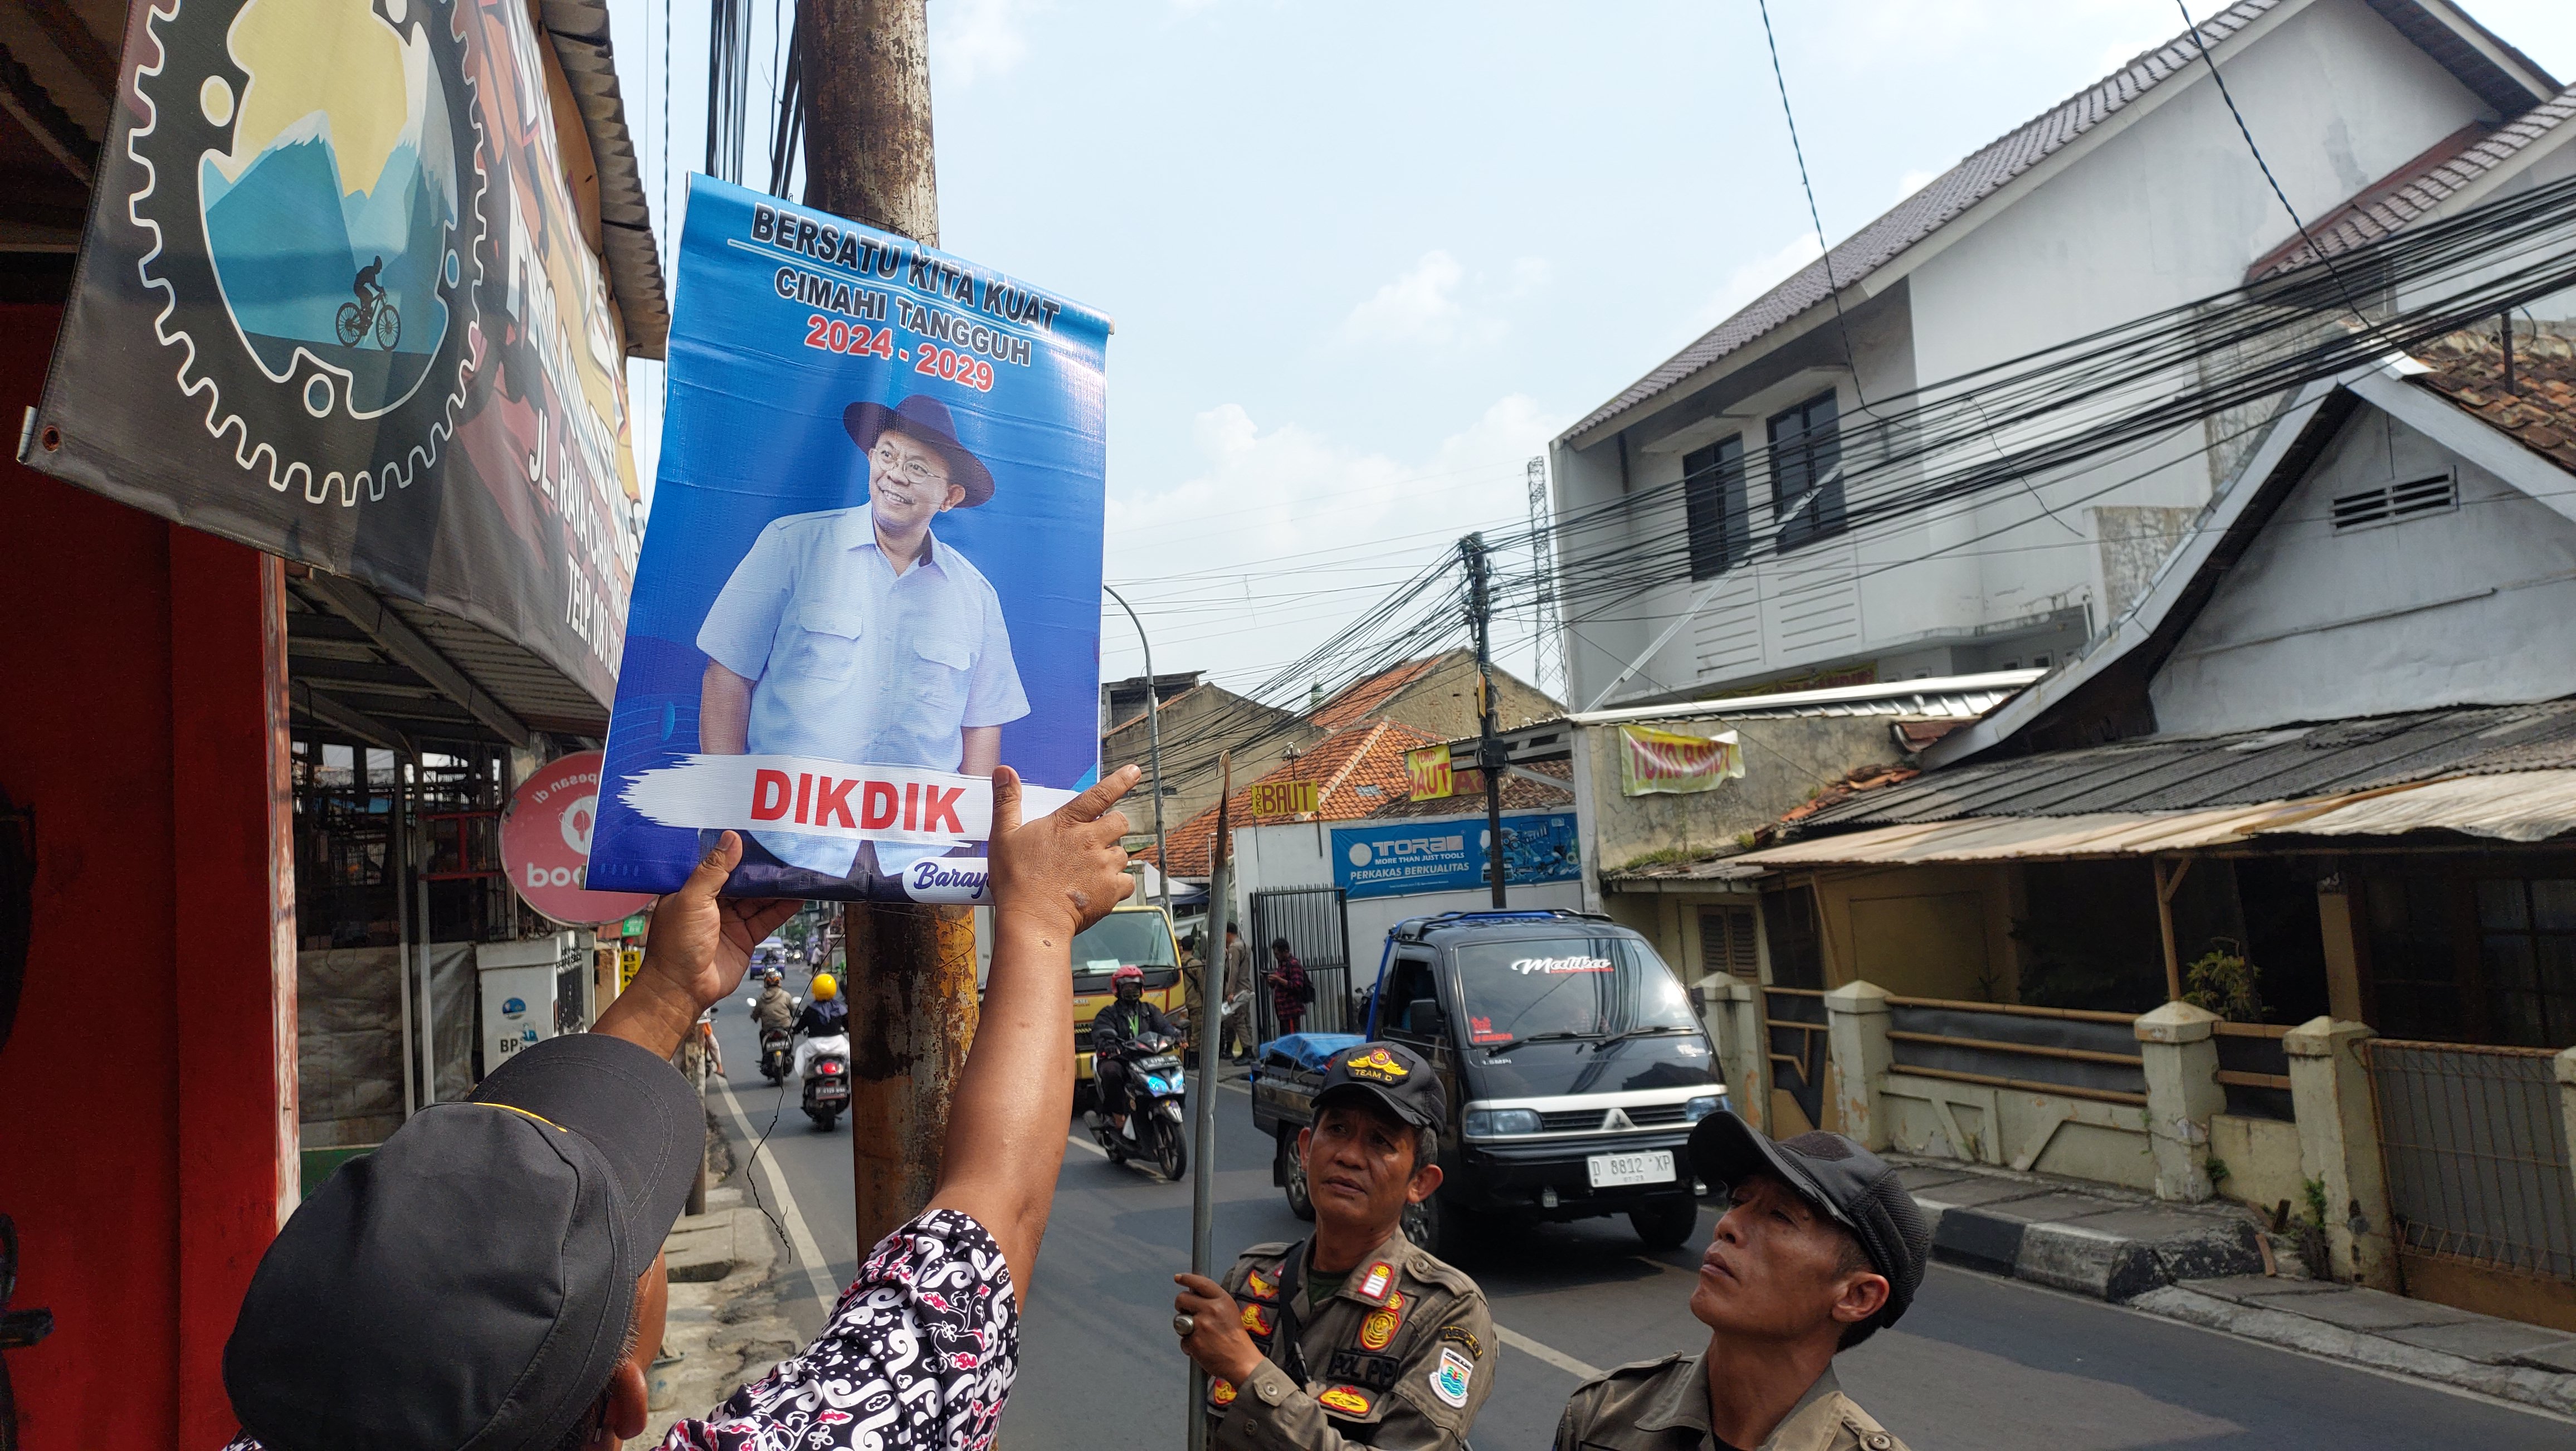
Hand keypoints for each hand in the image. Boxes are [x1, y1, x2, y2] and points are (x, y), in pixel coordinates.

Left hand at [595, 832, 797, 1057]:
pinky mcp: (745, 938)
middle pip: (743, 880)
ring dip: (776, 886)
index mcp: (693, 889)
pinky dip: (783, 908)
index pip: (717, 864)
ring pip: (758, 898)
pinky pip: (767, 918)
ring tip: (797, 868)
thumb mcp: (692, 899)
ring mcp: (730, 921)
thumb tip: (731, 839)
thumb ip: (713, 870)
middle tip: (784, 849)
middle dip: (762, 867)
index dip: (736, 851)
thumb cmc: (677, 944)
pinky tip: (798, 895)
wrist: (683, 989)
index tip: (756, 834)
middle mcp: (712, 903)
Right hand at [988, 764, 1136, 939]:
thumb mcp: (1003, 836)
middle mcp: (1090, 840)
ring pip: (1123, 853)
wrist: (1032, 920)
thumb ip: (1007, 801)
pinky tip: (1099, 889)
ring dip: (1111, 858)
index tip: (1135, 771)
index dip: (1120, 781)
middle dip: (1113, 826)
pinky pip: (1128, 881)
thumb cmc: (1015, 879)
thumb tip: (1003, 770)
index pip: (1100, 794)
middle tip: (1095, 840)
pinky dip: (1118, 884)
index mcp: (1067, 823)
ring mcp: (1104, 866)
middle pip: (1120, 822)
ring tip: (1088, 871)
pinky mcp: (1111, 890)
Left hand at [1173, 1273, 1265, 1384]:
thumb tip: (1194, 1293)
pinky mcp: (1194, 1341)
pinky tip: (1202, 1348)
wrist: (1242, 1362)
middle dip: (1181, 1305)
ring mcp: (1201, 1325)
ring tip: (1200, 1335)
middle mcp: (1211, 1309)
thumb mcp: (1230, 1311)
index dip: (1187, 1278)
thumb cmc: (1236, 1338)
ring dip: (1184, 1327)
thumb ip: (1213, 1301)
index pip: (1200, 1282)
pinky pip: (1183, 1340)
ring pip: (1179, 1320)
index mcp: (1222, 1300)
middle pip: (1182, 1298)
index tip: (1179, 1278)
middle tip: (1186, 1311)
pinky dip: (1189, 1345)